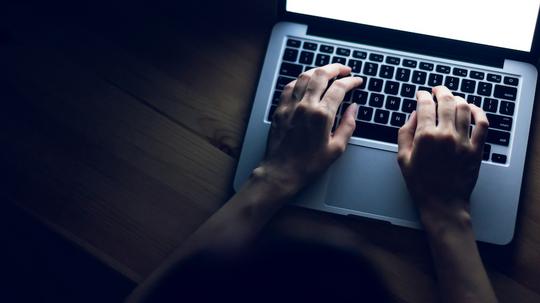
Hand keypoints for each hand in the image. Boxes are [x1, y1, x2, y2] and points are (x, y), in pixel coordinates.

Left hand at [254, 64, 362, 193]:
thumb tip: (354, 109)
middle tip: (344, 70)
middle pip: (321, 75)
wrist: (282, 171)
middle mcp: (305, 106)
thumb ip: (348, 125)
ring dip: (318, 70)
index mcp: (322, 115)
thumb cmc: (309, 164)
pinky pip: (290, 86)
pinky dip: (301, 80)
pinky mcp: (280, 109)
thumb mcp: (336, 148)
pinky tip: (306, 82)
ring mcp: (291, 105)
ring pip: (305, 76)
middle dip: (336, 68)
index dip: (351, 81)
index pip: (339, 88)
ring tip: (327, 72)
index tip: (357, 81)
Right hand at [397, 86, 488, 226]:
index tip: (420, 94)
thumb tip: (413, 115)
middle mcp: (446, 135)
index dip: (422, 96)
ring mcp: (463, 141)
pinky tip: (473, 108)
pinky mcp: (476, 148)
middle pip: (446, 101)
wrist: (442, 202)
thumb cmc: (420, 183)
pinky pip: (482, 124)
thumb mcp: (403, 158)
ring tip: (452, 98)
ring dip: (457, 99)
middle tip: (436, 89)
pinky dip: (478, 112)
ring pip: (464, 108)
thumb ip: (405, 133)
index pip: (425, 105)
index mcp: (426, 136)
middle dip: (440, 91)